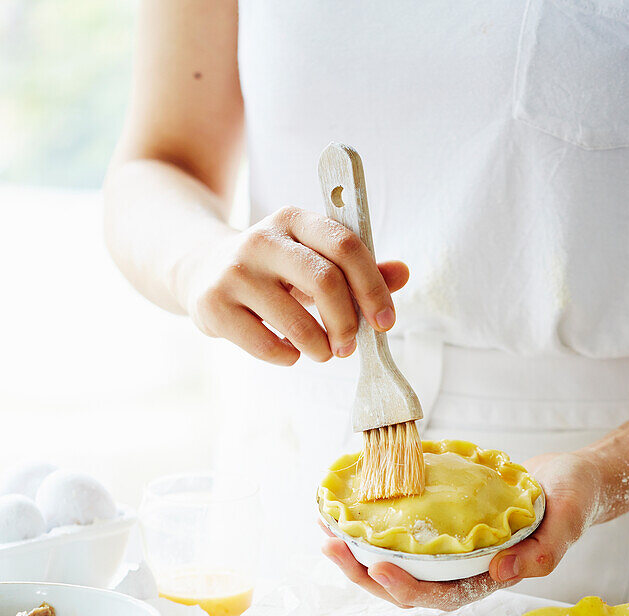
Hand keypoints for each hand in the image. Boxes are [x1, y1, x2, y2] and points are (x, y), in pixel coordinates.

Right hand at [178, 206, 408, 365]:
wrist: (201, 269)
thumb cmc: (273, 269)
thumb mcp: (312, 258)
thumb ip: (357, 268)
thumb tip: (402, 274)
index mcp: (295, 219)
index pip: (346, 246)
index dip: (373, 288)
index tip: (385, 321)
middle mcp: (262, 239)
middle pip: (325, 282)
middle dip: (347, 324)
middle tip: (349, 346)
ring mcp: (234, 271)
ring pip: (296, 323)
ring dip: (320, 349)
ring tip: (322, 352)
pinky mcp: (213, 304)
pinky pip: (265, 345)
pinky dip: (287, 357)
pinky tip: (288, 351)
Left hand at [321, 451, 602, 609]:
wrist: (573, 479)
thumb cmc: (574, 501)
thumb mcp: (568, 521)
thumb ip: (543, 552)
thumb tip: (504, 572)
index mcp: (488, 578)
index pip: (440, 596)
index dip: (406, 588)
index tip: (379, 565)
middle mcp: (461, 570)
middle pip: (405, 584)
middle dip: (363, 571)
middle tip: (331, 545)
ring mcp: (448, 550)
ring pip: (395, 561)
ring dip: (358, 551)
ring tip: (325, 530)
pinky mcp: (440, 526)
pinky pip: (401, 532)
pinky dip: (373, 523)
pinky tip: (346, 508)